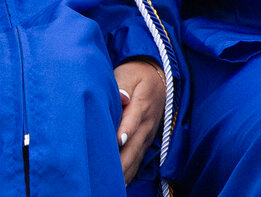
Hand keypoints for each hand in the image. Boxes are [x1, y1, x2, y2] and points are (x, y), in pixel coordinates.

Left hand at [114, 59, 164, 182]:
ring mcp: (148, 134)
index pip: (132, 121)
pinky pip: (138, 161)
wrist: (157, 76)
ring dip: (123, 173)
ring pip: (136, 158)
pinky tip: (119, 184)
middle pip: (133, 148)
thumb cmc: (136, 74)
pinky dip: (129, 173)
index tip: (117, 143)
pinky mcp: (147, 140)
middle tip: (103, 177)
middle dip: (119, 165)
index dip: (125, 133)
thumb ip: (123, 86)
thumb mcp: (129, 74)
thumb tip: (122, 98)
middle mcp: (146, 123)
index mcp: (141, 105)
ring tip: (107, 186)